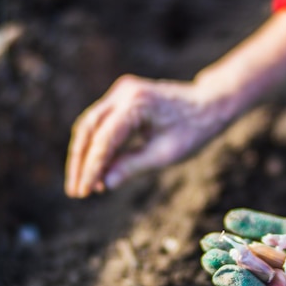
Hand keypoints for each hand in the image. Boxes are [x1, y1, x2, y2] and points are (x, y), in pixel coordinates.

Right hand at [65, 74, 234, 197]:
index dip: (91, 168)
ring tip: (83, 186)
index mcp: (137, 103)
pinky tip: (96, 172)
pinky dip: (96, 147)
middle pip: (88, 129)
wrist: (209, 104)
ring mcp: (121, 92)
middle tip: (76, 192)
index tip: (84, 192)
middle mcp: (124, 92)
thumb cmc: (194, 129)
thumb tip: (104, 184)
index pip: (104, 139)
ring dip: (84, 156)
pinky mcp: (121, 98)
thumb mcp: (167, 154)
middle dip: (80, 162)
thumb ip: (134, 167)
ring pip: (89, 126)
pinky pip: (100, 124)